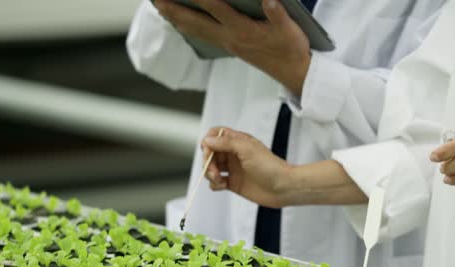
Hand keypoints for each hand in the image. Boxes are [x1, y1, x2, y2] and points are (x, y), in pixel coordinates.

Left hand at [152, 0, 310, 94]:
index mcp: (244, 31)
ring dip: (176, 18)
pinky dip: (188, 26)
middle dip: (174, 9)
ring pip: (196, 30)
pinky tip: (180, 20)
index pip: (216, 8)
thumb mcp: (290, 28)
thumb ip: (277, 12)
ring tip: (159, 6)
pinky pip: (203, 35)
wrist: (294, 73)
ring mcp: (228, 44)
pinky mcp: (230, 47)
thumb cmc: (292, 48)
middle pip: (196, 23)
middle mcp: (231, 38)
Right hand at [201, 127, 290, 207]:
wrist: (283, 187)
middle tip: (214, 171)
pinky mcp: (233, 183)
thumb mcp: (247, 149)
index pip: (215, 136)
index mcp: (238, 142)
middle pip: (210, 153)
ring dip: (210, 174)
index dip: (208, 143)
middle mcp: (234, 154)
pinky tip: (223, 185)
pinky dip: (215, 184)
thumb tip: (208, 140)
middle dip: (207, 162)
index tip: (208, 151)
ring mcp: (233, 169)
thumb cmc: (271, 167)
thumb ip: (226, 142)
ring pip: (211, 168)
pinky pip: (216, 183)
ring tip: (219, 180)